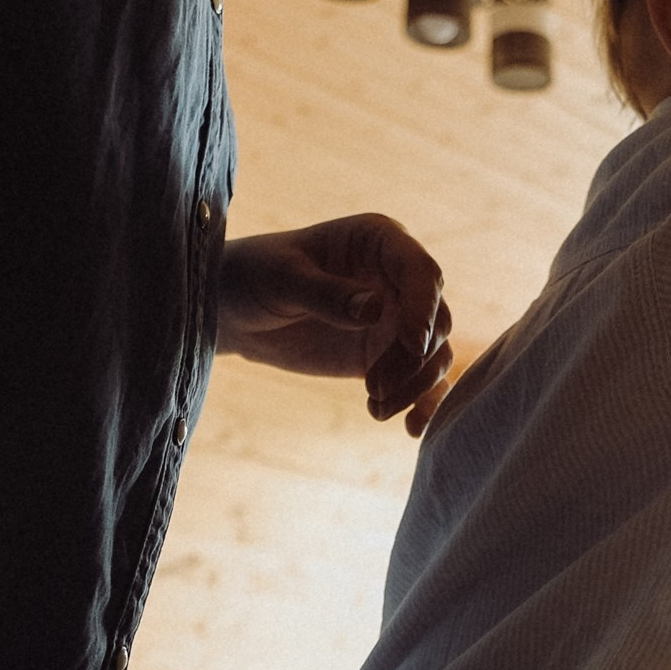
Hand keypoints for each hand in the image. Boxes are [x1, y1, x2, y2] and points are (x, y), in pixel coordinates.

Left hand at [217, 215, 455, 434]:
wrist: (234, 312)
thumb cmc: (253, 275)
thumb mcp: (281, 279)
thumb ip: (326, 293)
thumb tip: (374, 309)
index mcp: (380, 241)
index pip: (422, 272)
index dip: (425, 308)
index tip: (415, 345)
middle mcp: (398, 279)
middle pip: (436, 320)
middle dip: (415, 358)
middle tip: (376, 386)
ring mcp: (396, 319)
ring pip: (434, 355)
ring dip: (414, 386)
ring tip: (377, 406)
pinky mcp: (387, 356)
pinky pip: (420, 381)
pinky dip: (423, 404)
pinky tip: (410, 428)